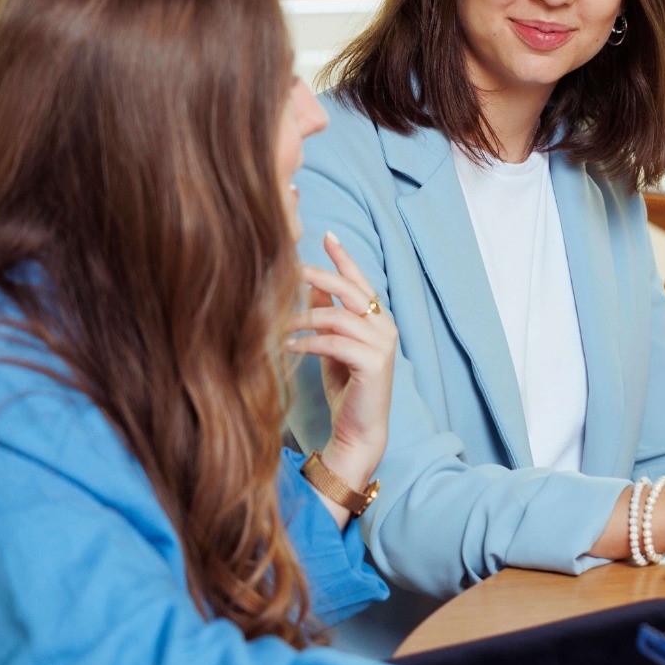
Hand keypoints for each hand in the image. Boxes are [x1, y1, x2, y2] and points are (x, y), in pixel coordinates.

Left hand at [288, 232, 396, 490]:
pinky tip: (288, 347)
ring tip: (279, 324)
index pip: (360, 281)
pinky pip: (334, 343)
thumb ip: (329, 316)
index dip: (344, 257)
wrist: (359, 430)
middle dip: (319, 275)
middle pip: (350, 290)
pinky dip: (308, 342)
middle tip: (290, 268)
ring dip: (303, 318)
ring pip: (338, 316)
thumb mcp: (333, 345)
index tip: (327, 234)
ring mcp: (383, 345)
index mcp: (379, 319)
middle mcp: (386, 327)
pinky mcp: (374, 364)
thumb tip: (313, 285)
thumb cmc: (346, 387)